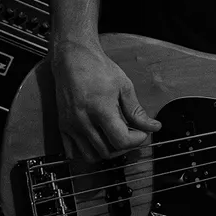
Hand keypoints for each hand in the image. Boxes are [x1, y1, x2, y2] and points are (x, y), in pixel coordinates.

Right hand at [50, 39, 160, 160]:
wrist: (73, 59)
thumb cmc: (98, 69)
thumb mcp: (124, 87)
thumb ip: (137, 111)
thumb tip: (153, 126)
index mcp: (101, 110)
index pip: (121, 141)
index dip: (137, 140)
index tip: (142, 132)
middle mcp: (83, 121)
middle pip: (107, 151)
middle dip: (125, 146)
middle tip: (132, 134)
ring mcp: (71, 126)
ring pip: (90, 156)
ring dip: (107, 151)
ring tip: (116, 137)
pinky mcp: (62, 126)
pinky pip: (72, 152)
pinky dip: (87, 152)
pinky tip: (98, 140)